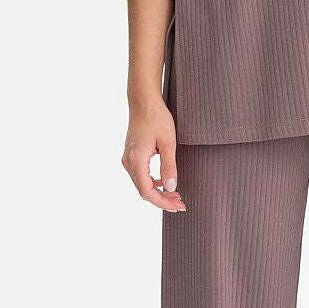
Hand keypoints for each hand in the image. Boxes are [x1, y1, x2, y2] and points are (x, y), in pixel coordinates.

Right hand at [122, 97, 185, 211]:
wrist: (143, 101)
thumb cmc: (156, 118)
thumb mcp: (168, 142)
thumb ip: (169, 166)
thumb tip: (171, 188)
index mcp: (136, 160)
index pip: (147, 191)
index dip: (163, 202)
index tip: (178, 206)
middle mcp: (128, 162)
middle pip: (143, 190)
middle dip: (162, 199)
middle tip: (181, 203)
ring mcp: (128, 159)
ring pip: (142, 184)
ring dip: (158, 191)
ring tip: (176, 194)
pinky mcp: (131, 155)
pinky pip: (141, 175)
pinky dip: (153, 182)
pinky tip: (166, 181)